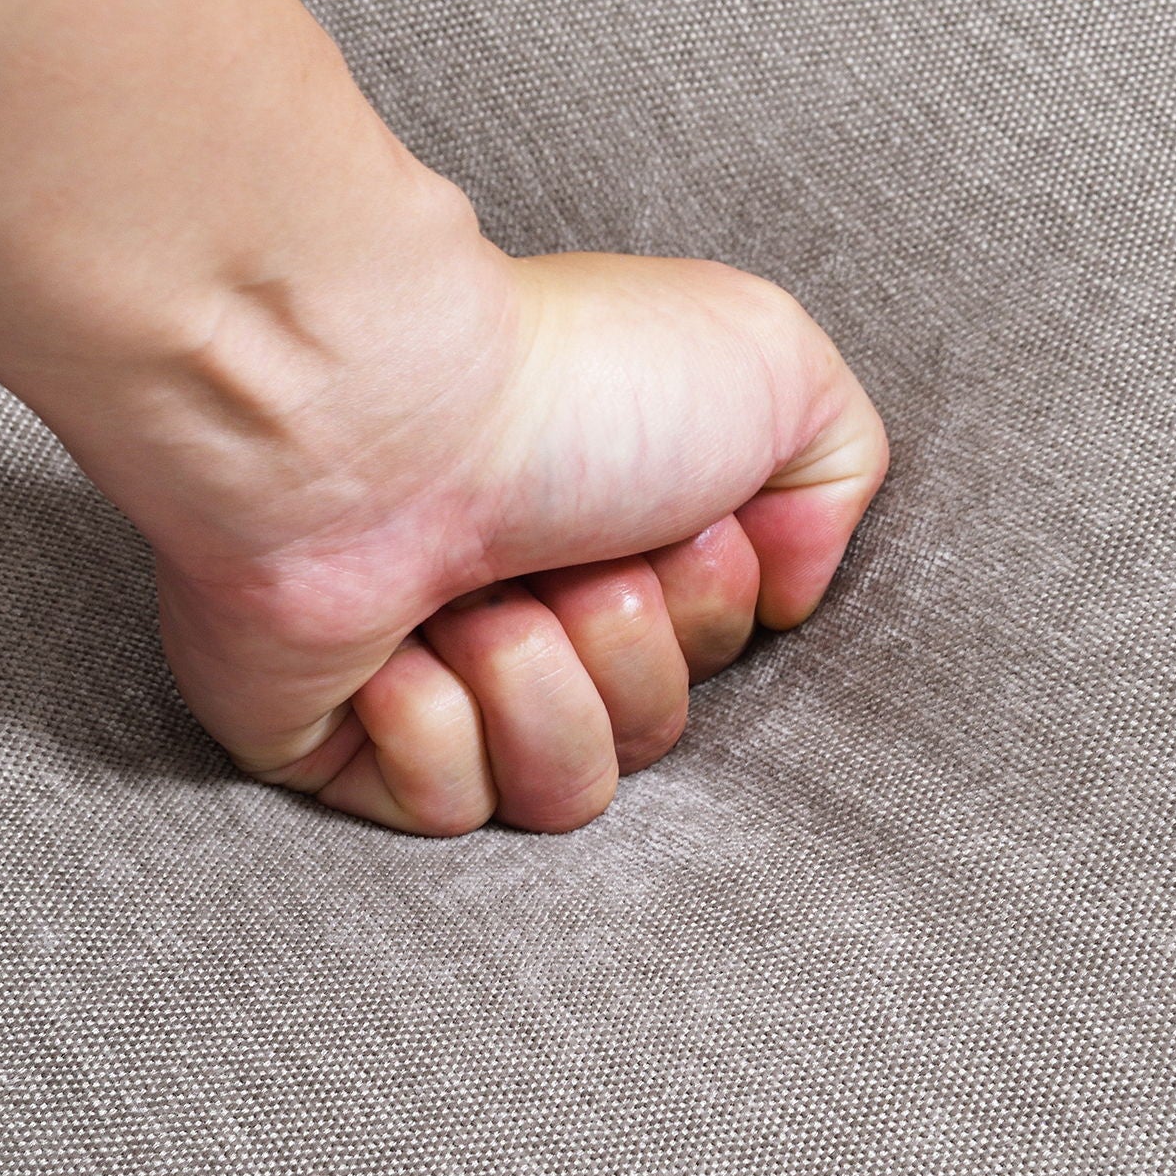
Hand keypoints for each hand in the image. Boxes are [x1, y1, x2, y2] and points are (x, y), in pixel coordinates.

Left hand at [140, 229, 886, 834]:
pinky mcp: (339, 744)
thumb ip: (836, 471)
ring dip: (534, 682)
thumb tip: (789, 599)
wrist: (370, 417)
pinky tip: (391, 643)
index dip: (711, 603)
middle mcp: (529, 606)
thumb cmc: (566, 384)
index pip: (718, 656)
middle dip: (623, 640)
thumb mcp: (774, 368)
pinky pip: (447, 807)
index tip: (671, 520)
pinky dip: (428, 724)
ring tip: (470, 595)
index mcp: (617, 532)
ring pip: (561, 788)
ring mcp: (432, 679)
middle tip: (558, 551)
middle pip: (652, 729)